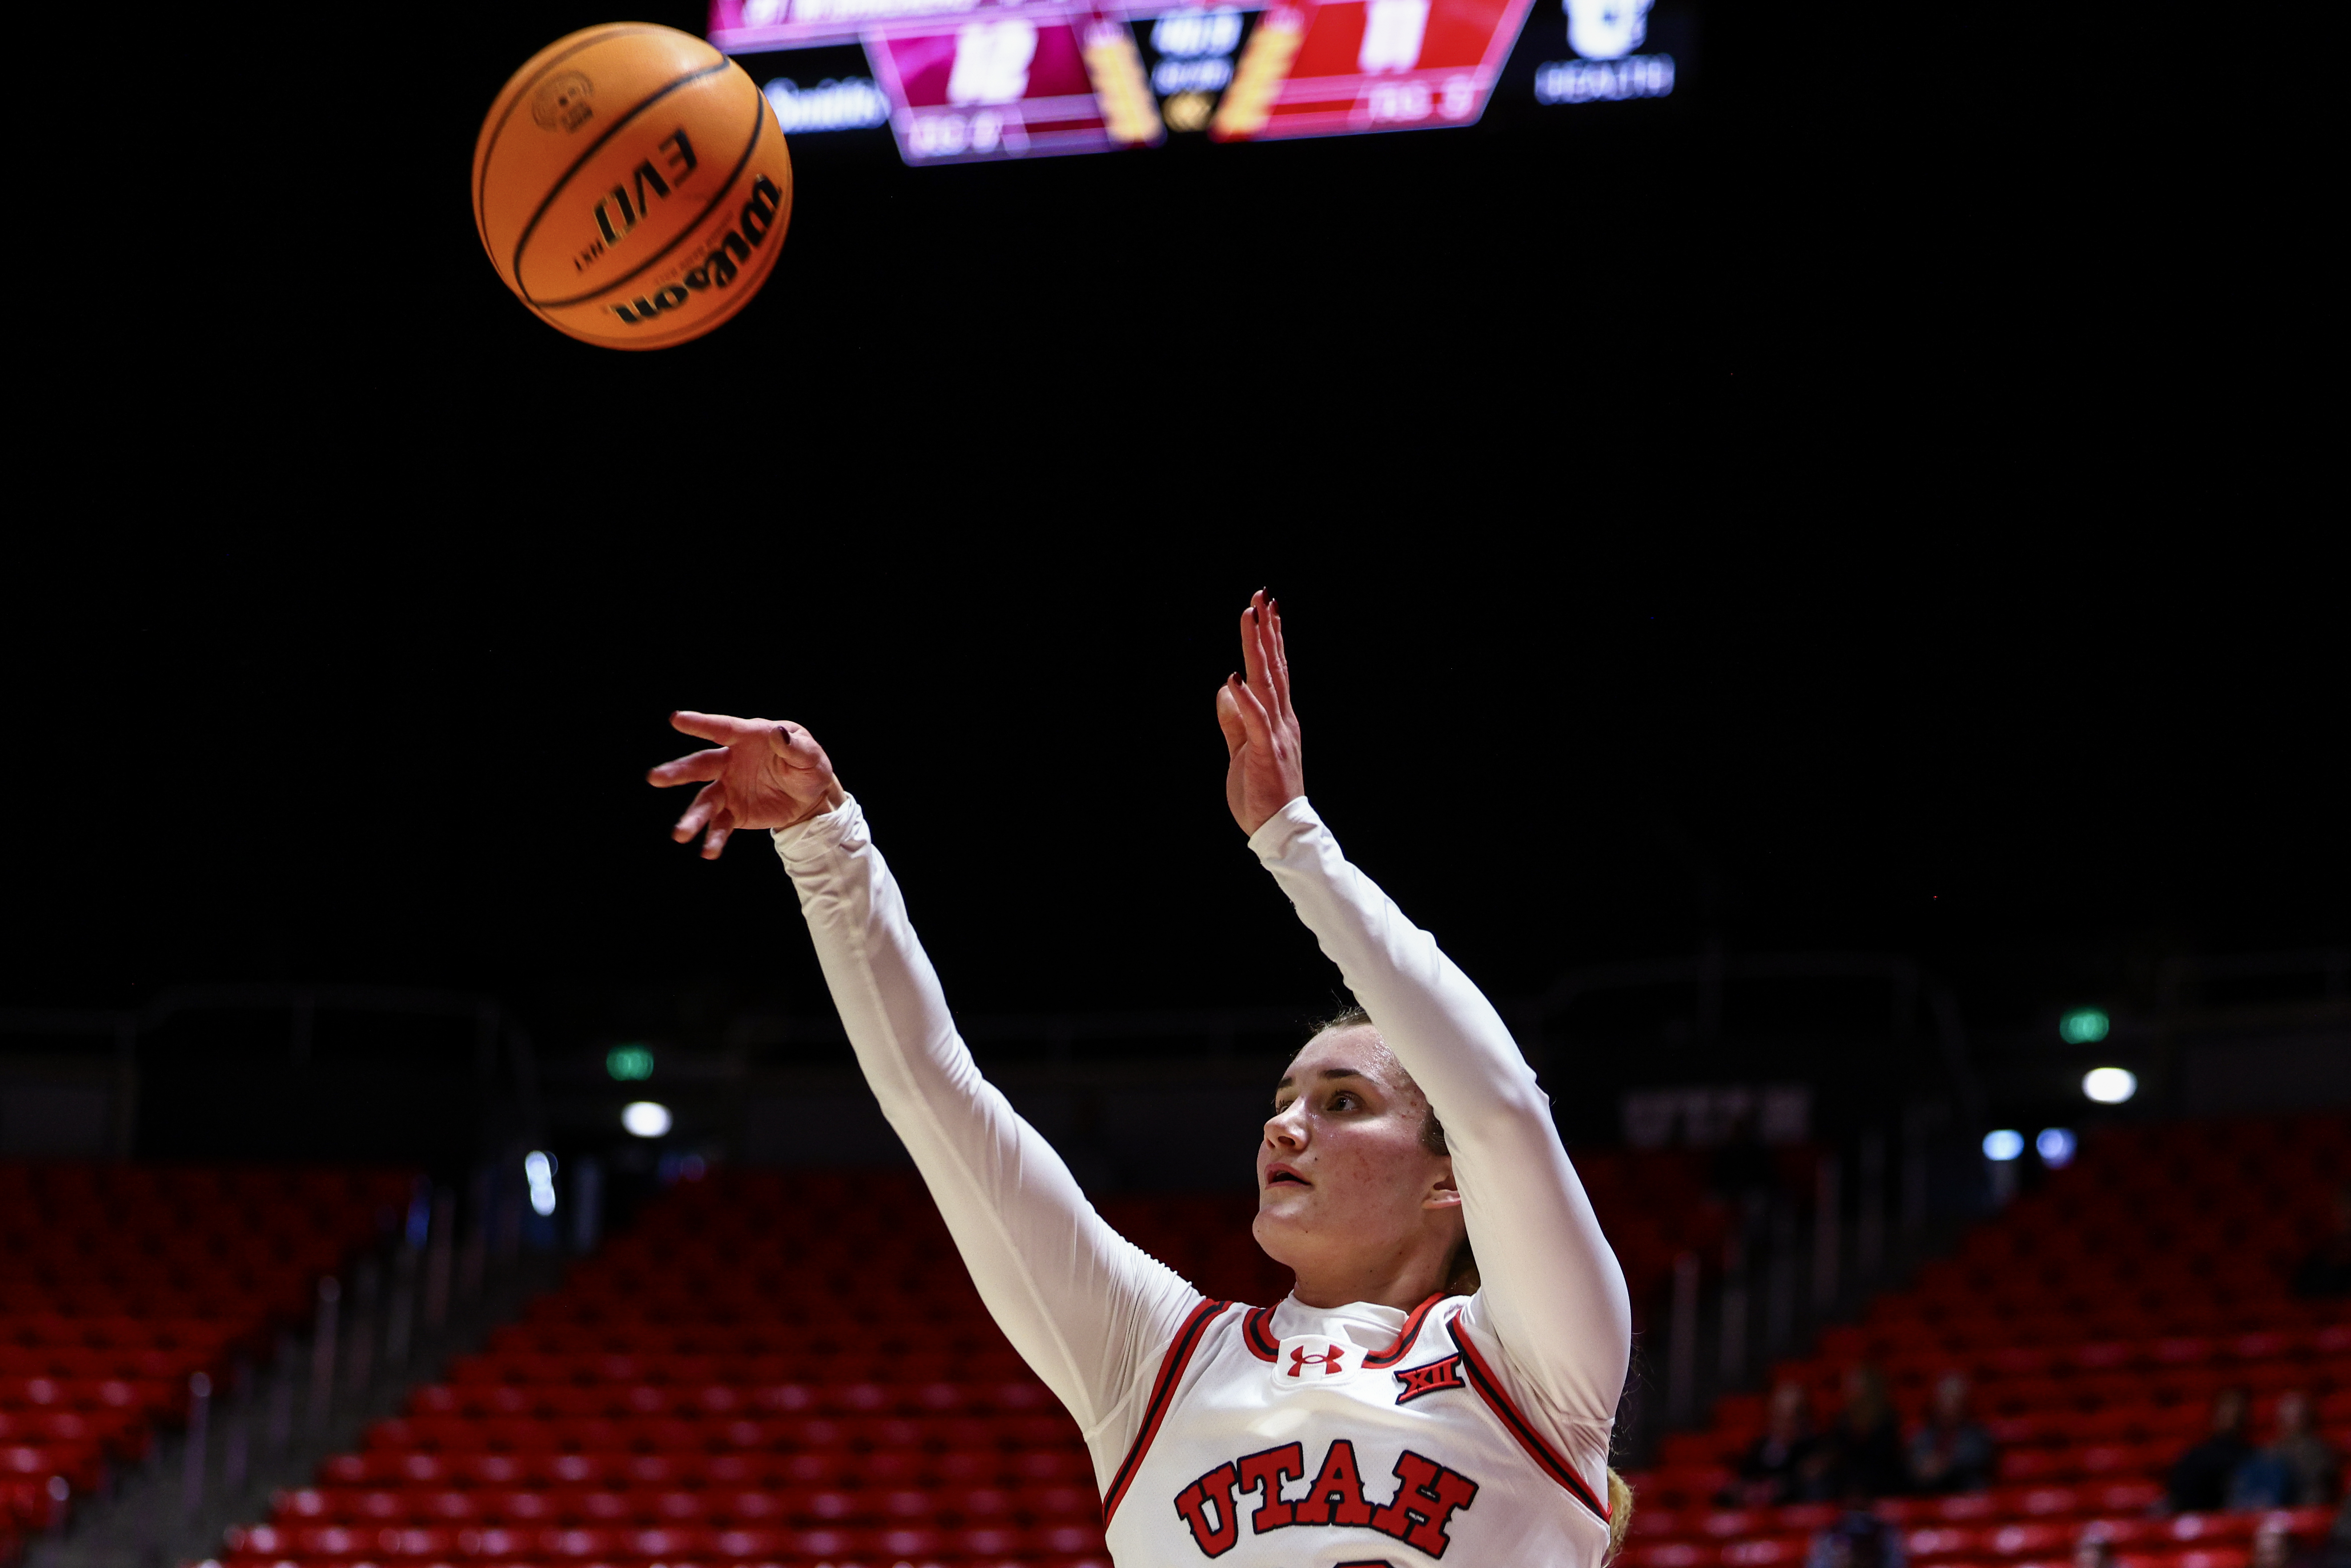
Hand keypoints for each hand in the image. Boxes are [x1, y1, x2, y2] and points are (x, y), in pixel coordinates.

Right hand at [646, 710, 845, 858]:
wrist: (811, 798)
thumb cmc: (809, 766)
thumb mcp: (811, 756)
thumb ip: (795, 746)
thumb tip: (778, 733)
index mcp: (749, 739)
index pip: (722, 728)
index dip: (701, 724)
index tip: (676, 719)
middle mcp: (731, 762)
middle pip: (700, 765)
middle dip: (677, 772)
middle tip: (655, 778)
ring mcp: (729, 788)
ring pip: (705, 801)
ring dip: (692, 817)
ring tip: (680, 834)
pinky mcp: (734, 812)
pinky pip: (721, 825)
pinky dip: (714, 838)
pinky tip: (709, 852)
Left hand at [1215, 589, 1303, 835]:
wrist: (1281, 831)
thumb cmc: (1262, 794)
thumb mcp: (1243, 751)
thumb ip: (1234, 721)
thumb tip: (1225, 689)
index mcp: (1279, 719)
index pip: (1276, 671)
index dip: (1271, 639)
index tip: (1266, 609)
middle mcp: (1283, 720)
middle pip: (1274, 667)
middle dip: (1266, 630)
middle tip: (1262, 596)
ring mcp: (1277, 734)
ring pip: (1267, 683)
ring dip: (1258, 649)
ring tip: (1250, 617)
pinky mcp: (1267, 752)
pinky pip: (1255, 720)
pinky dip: (1245, 699)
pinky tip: (1234, 677)